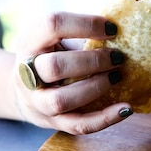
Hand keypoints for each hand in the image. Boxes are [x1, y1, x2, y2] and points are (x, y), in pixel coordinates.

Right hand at [13, 11, 131, 133]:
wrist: (25, 91)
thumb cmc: (51, 57)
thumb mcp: (56, 40)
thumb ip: (81, 38)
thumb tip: (124, 37)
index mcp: (29, 42)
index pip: (52, 25)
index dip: (85, 24)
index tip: (112, 29)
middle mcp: (26, 73)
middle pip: (54, 67)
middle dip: (92, 61)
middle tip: (118, 57)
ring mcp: (37, 102)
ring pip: (62, 100)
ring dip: (96, 88)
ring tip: (118, 77)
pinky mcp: (53, 123)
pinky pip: (78, 125)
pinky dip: (104, 119)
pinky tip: (125, 109)